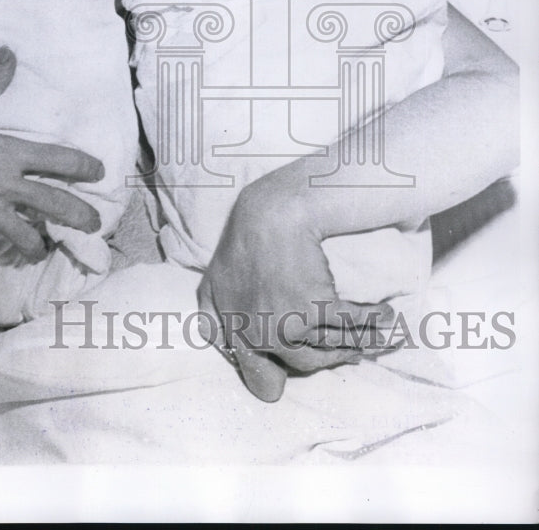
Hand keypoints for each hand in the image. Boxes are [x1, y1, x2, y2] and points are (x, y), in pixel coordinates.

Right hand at [0, 46, 103, 269]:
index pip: (59, 159)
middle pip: (56, 205)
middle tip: (95, 225)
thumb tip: (9, 52)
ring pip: (25, 238)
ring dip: (36, 246)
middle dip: (80, 216)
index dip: (84, 165)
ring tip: (40, 250)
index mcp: (7, 153)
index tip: (100, 171)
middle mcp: (4, 185)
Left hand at [197, 184, 393, 401]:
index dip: (273, 379)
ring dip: (362, 343)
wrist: (272, 213)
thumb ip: (212, 311)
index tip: (286, 386)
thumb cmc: (243, 238)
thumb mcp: (215, 278)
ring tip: (380, 338)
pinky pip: (351, 322)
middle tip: (353, 355)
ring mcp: (287, 324)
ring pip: (333, 344)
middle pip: (305, 362)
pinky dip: (374, 320)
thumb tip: (215, 341)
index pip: (255, 371)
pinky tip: (386, 316)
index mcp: (234, 330)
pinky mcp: (315, 308)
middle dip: (332, 360)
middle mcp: (259, 334)